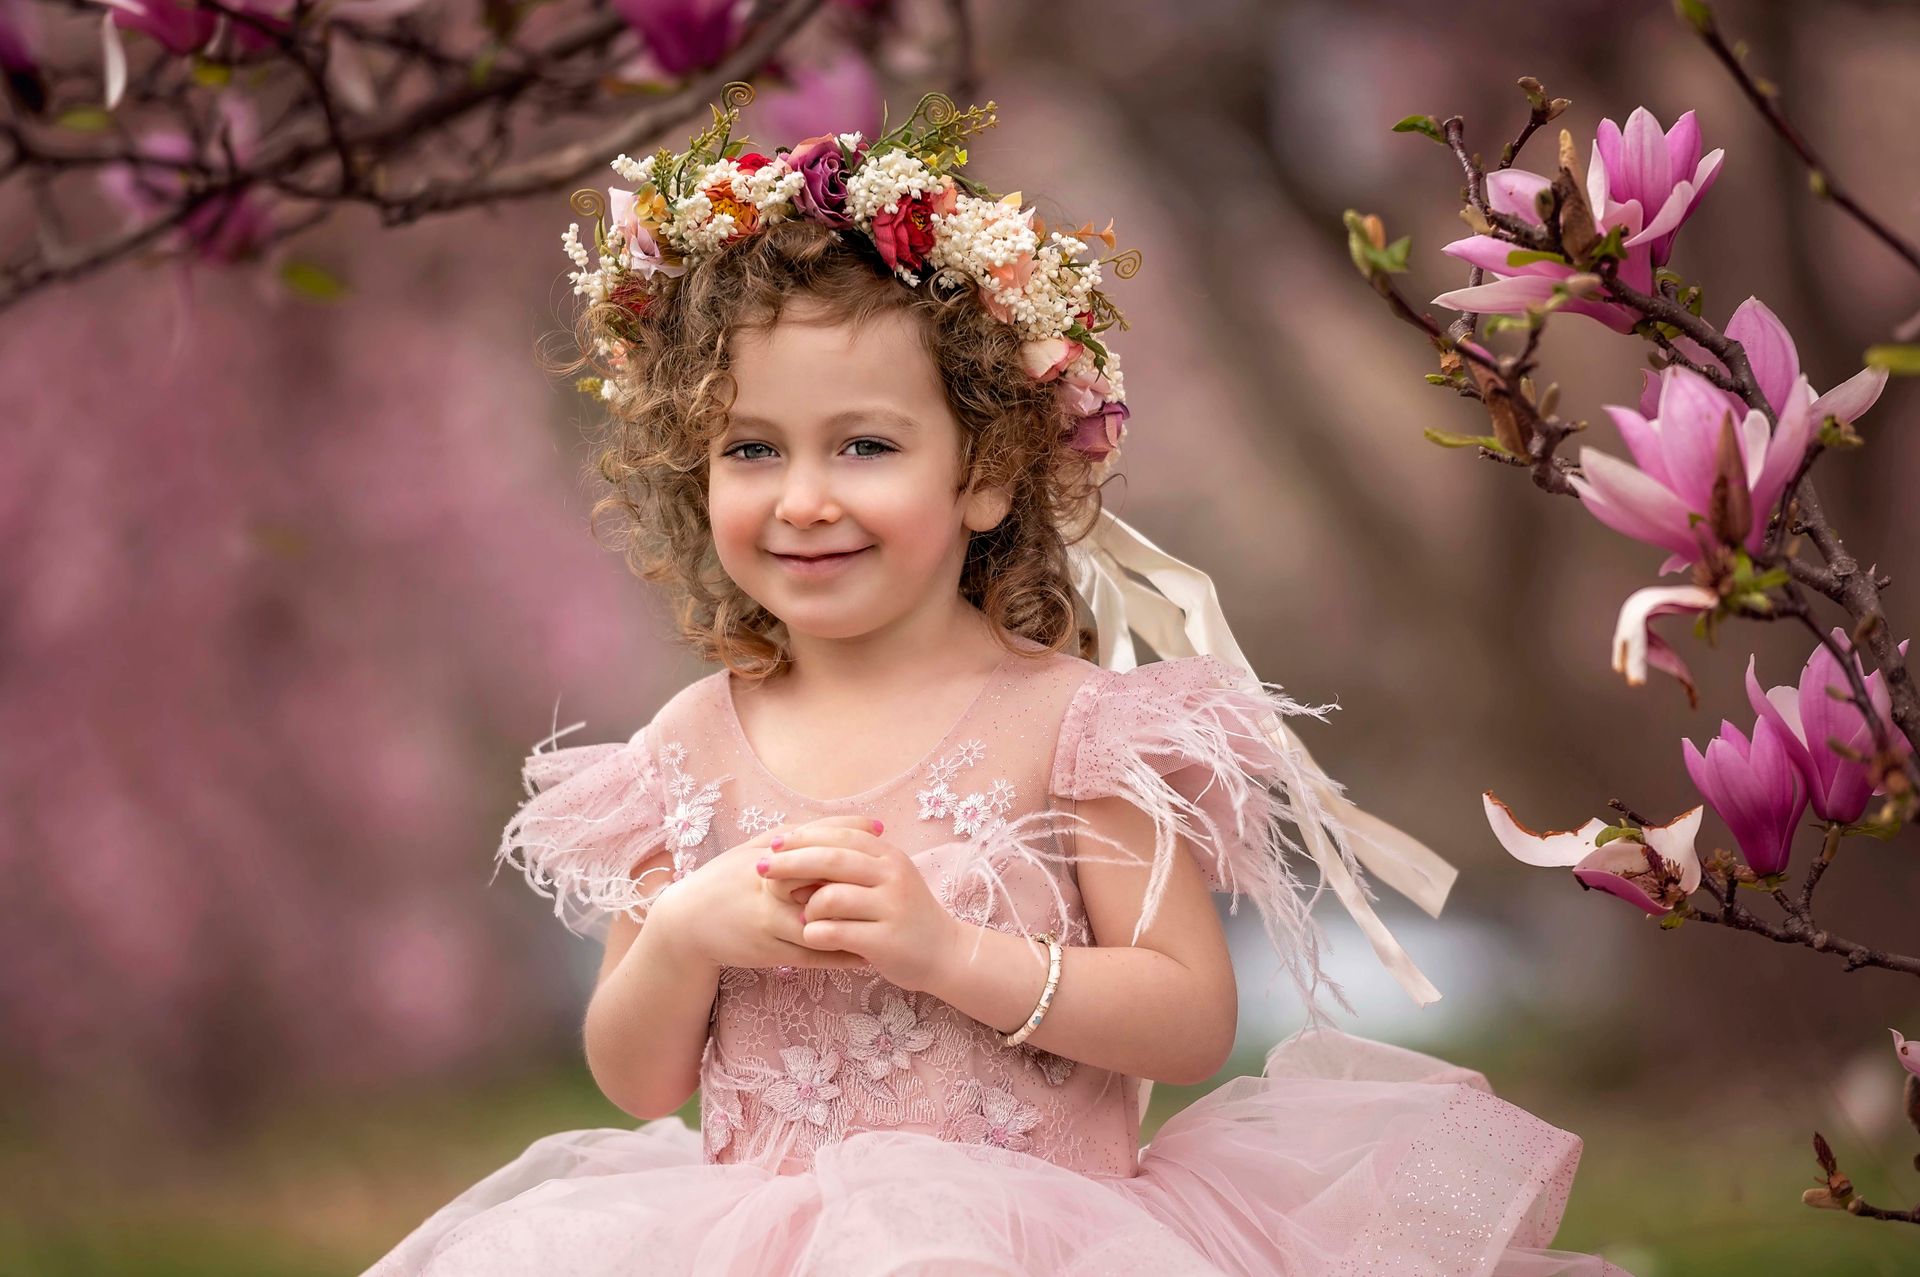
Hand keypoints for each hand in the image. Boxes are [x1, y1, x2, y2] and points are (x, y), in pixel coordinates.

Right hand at [647, 815, 873, 973]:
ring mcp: (771, 920)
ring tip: (890, 921)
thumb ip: (801, 834)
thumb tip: (854, 824)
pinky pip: (815, 954)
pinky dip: (843, 954)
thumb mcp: (757, 848)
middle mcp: (771, 886)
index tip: (881, 834)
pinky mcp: (771, 951)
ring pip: (825, 922)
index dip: (851, 837)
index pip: (818, 840)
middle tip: (896, 879)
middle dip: (859, 882)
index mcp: (768, 855)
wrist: (687, 923)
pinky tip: (867, 954)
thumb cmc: (728, 879)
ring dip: (858, 923)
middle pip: (825, 880)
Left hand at [757, 817, 960, 993]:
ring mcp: (891, 908)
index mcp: (889, 856)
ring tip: (805, 919)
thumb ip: (854, 861)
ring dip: (806, 907)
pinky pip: (835, 932)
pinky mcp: (885, 941)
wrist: (944, 953)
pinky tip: (813, 937)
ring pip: (830, 897)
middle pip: (830, 859)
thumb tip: (799, 849)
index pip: (840, 834)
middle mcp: (892, 876)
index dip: (803, 837)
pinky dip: (815, 934)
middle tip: (762, 869)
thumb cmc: (904, 914)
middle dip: (789, 862)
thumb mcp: (887, 877)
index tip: (774, 843)